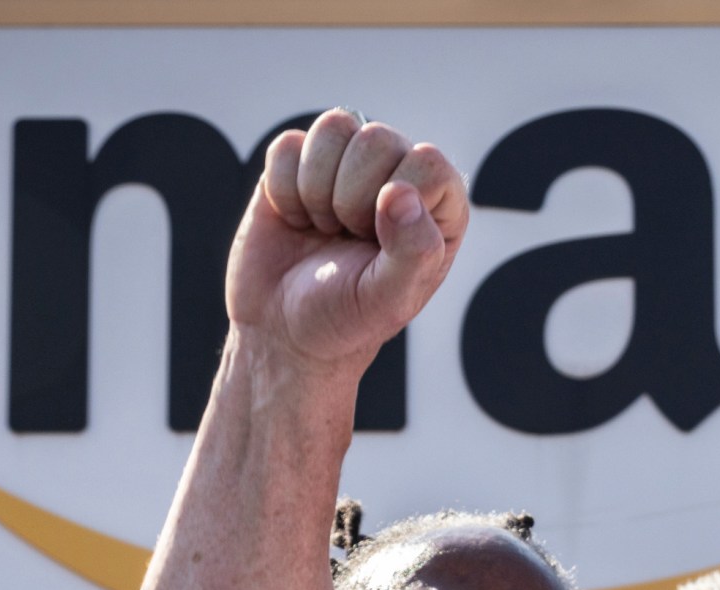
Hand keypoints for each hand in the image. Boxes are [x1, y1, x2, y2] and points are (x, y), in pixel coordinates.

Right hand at [229, 109, 467, 375]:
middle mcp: (397, 175)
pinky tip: (296, 220)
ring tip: (324, 229)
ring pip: (333, 127)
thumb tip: (399, 193)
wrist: (282, 332)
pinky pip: (288, 145)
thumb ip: (412, 251)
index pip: (427, 161)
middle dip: (350, 199)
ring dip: (316, 191)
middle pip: (376, 138)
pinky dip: (284, 190)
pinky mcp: (298, 164)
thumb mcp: (389, 300)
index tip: (377, 242)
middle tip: (347, 240)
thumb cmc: (345, 319)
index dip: (395, 200)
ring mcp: (346, 165)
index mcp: (437, 206)